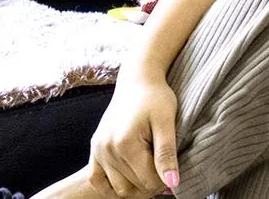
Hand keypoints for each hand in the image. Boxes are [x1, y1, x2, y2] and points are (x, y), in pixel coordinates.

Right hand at [85, 71, 180, 197]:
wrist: (137, 80)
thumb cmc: (155, 97)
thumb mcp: (167, 122)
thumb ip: (167, 155)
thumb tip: (173, 183)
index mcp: (125, 144)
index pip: (149, 182)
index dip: (165, 180)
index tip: (172, 167)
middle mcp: (107, 149)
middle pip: (134, 188)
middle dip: (152, 182)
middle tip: (162, 166)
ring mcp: (98, 150)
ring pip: (118, 188)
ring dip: (135, 185)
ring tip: (148, 167)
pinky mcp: (94, 149)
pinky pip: (97, 180)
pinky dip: (112, 185)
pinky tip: (128, 176)